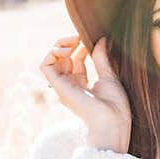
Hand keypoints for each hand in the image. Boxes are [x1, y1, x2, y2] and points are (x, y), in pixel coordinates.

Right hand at [39, 34, 131, 152]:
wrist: (111, 121)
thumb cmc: (114, 106)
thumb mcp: (109, 76)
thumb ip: (102, 59)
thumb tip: (101, 40)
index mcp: (83, 86)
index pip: (75, 61)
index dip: (80, 47)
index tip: (90, 39)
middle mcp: (70, 86)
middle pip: (63, 59)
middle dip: (69, 43)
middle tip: (80, 37)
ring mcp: (63, 86)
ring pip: (51, 60)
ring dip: (60, 45)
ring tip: (74, 41)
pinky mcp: (58, 86)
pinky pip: (45, 66)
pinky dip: (53, 54)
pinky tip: (68, 50)